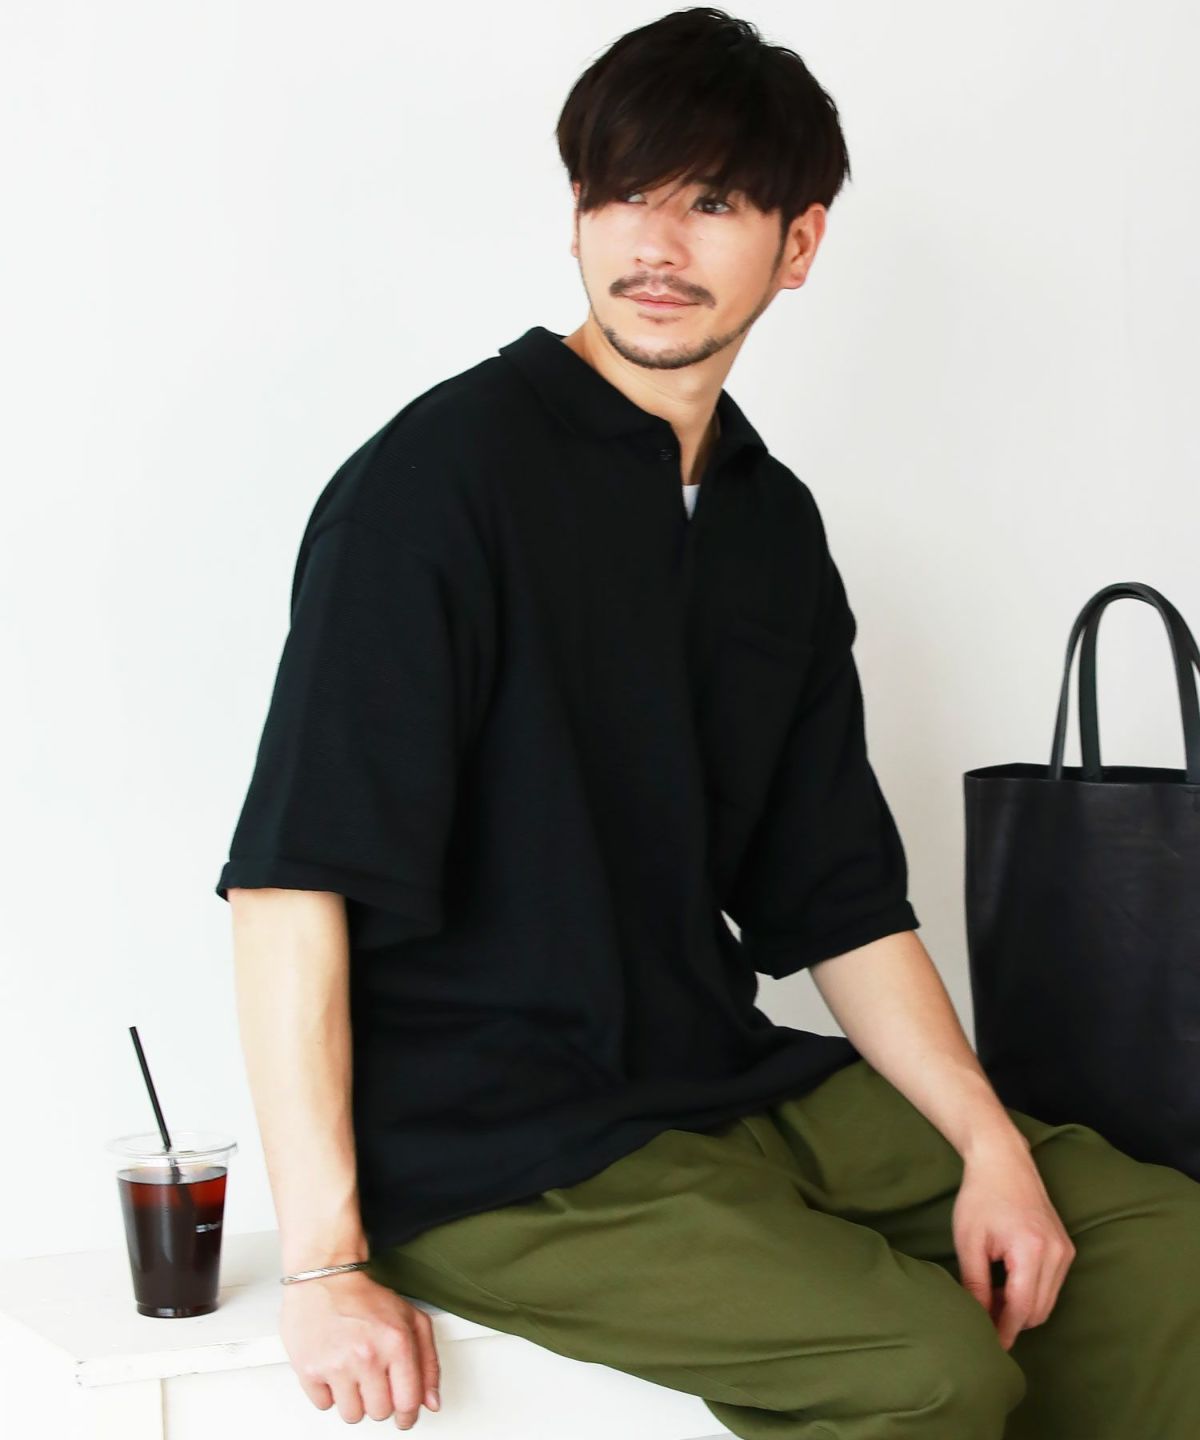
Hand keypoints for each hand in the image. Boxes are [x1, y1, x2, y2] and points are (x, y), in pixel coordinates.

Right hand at [280, 1269, 440, 1428]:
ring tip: (354, 1374)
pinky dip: (329, 1393)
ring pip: (352, 1415)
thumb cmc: (367, 1298)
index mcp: (397, 1342)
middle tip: (375, 1380)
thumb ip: (428, 1362)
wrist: (326, 1277)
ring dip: (355, 1401)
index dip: (408, 1415)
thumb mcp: (411, 1320)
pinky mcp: (309, 1369)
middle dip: (380, 1401)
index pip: (408, 1402)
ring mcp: (337, 1364)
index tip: (404, 1416)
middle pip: (380, 1413)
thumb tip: (431, 1401)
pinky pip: (324, 1405)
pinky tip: (334, 1369)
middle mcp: (367, 1355)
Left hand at [951, 1140, 1076, 1350]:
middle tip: (982, 1317)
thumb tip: (977, 1319)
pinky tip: (1005, 1283)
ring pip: (1047, 1301)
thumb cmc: (980, 1197)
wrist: (1004, 1160)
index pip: (1022, 1307)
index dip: (1005, 1330)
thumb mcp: (969, 1241)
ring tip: (990, 1296)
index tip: (989, 1347)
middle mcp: (1057, 1254)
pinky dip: (1031, 1293)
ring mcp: (1066, 1251)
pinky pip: (1052, 1285)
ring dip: (1021, 1308)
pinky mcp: (1067, 1248)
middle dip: (1012, 1321)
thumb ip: (974, 1283)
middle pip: (1039, 1310)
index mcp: (1032, 1250)